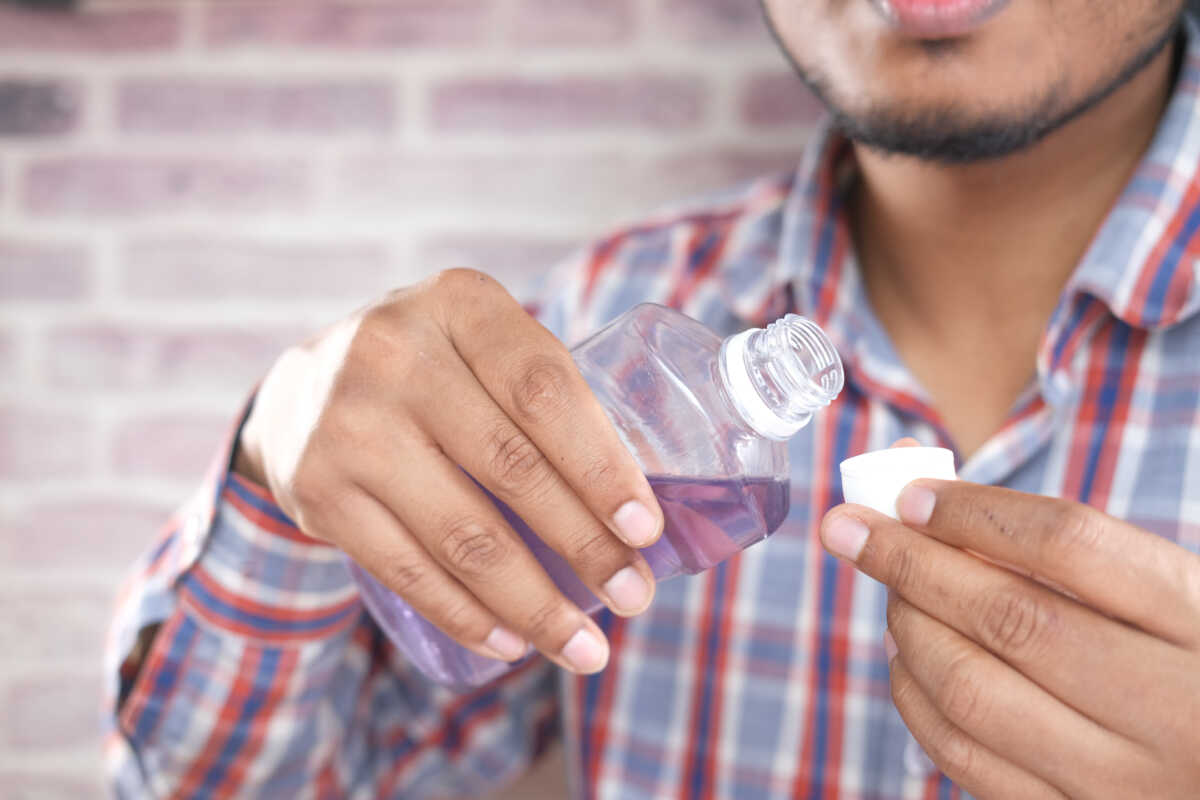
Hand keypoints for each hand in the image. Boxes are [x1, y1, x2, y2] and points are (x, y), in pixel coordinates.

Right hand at [235, 269, 663, 673]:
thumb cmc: (432, 371)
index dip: (601, 464)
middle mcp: (394, 355)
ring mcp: (348, 426)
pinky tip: (512, 643)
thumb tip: (638, 511)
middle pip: (511, 466)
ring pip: (462, 536)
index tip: (646, 528)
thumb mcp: (479, 342)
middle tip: (634, 596)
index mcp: (459, 304)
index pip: (544, 389)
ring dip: (534, 604)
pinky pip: (407, 572)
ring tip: (585, 648)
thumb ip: (544, 396)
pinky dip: (468, 617)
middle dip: (584, 545)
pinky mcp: (317, 493)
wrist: (300, 391)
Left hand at [820, 481, 1199, 798]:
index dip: (974, 513)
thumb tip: (922, 500)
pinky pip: (964, 758)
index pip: (1071, 545)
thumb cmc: (1188, 666)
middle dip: (912, 563)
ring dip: (908, 627)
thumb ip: (1067, 555)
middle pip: (1010, 618)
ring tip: (890, 590)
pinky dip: (916, 696)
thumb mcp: (1170, 599)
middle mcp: (1175, 710)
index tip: (911, 494)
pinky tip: (907, 656)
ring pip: (972, 691)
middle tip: (854, 526)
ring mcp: (1126, 782)